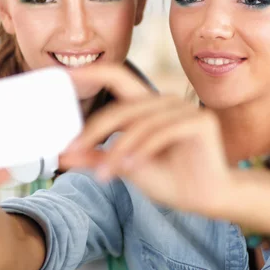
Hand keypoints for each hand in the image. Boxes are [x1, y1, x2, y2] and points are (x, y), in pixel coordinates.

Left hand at [60, 65, 232, 216]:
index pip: (117, 76)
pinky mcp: (200, 121)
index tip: (65, 74)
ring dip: (118, 151)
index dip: (92, 71)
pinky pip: (162, 132)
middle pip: (121, 107)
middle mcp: (165, 101)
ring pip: (140, 123)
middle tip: (71, 152)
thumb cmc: (169, 178)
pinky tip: (131, 168)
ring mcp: (184, 109)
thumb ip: (97, 157)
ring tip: (104, 175)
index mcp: (147, 105)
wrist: (206, 198)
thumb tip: (63, 155)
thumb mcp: (125, 166)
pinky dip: (142, 151)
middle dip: (93, 130)